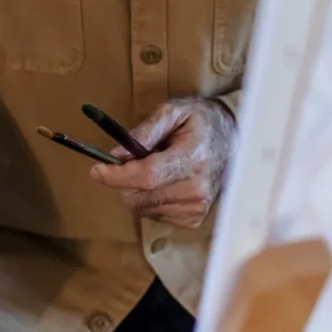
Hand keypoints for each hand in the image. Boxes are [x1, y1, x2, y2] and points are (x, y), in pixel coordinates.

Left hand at [91, 97, 236, 229]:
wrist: (234, 141)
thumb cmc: (200, 121)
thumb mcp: (172, 112)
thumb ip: (144, 131)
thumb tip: (115, 154)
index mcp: (192, 159)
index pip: (146, 176)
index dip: (116, 176)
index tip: (96, 169)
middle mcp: (196, 189)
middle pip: (139, 196)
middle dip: (122, 180)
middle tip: (129, 160)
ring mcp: (197, 208)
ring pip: (142, 208)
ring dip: (135, 189)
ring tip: (154, 167)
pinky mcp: (194, 219)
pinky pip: (153, 214)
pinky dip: (148, 199)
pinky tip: (163, 182)